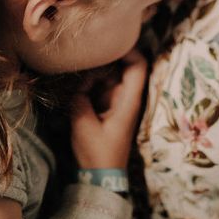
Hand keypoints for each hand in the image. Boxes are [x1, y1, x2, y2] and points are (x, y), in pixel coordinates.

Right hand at [70, 50, 146, 168]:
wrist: (101, 177)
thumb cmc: (97, 153)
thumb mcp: (83, 124)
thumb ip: (80, 98)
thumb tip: (80, 83)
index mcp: (129, 100)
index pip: (138, 66)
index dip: (129, 50)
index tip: (109, 41)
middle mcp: (127, 97)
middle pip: (124, 66)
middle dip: (105, 60)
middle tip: (87, 58)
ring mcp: (119, 102)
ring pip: (111, 76)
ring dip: (96, 74)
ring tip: (80, 77)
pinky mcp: (109, 108)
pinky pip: (103, 87)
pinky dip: (92, 84)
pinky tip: (79, 89)